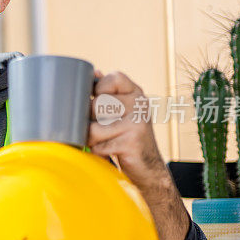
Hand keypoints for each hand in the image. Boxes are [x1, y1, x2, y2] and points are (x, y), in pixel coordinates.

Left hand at [88, 70, 188, 239]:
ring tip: (102, 141)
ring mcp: (136, 123)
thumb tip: (93, 71)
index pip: (113, 78)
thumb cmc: (127, 136)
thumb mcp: (122, 110)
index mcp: (136, 93)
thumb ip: (107, 92)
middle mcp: (139, 105)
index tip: (98, 99)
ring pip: (93, 127)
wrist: (148, 168)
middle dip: (91, 120)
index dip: (99, 88)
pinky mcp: (131, 142)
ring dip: (91, 139)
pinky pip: (98, 145)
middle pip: (96, 105)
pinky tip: (109, 152)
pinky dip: (98, 152)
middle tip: (102, 128)